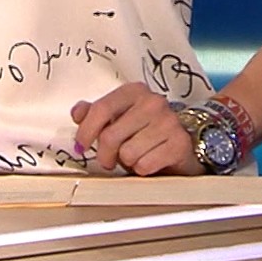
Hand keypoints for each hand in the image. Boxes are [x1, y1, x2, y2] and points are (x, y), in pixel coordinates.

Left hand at [70, 82, 199, 175]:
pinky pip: (144, 165)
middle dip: (105, 154)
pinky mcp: (178, 144)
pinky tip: (150, 161)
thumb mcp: (120, 118)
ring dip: (127, 162)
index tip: (81, 145)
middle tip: (110, 159)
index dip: (86, 131)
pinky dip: (143, 169)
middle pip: (110, 136)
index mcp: (135, 91)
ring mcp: (168, 122)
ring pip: (127, 153)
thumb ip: (97, 113)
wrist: (183, 145)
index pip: (101, 108)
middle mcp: (153, 102)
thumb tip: (78, 112)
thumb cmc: (147, 131)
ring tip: (136, 155)